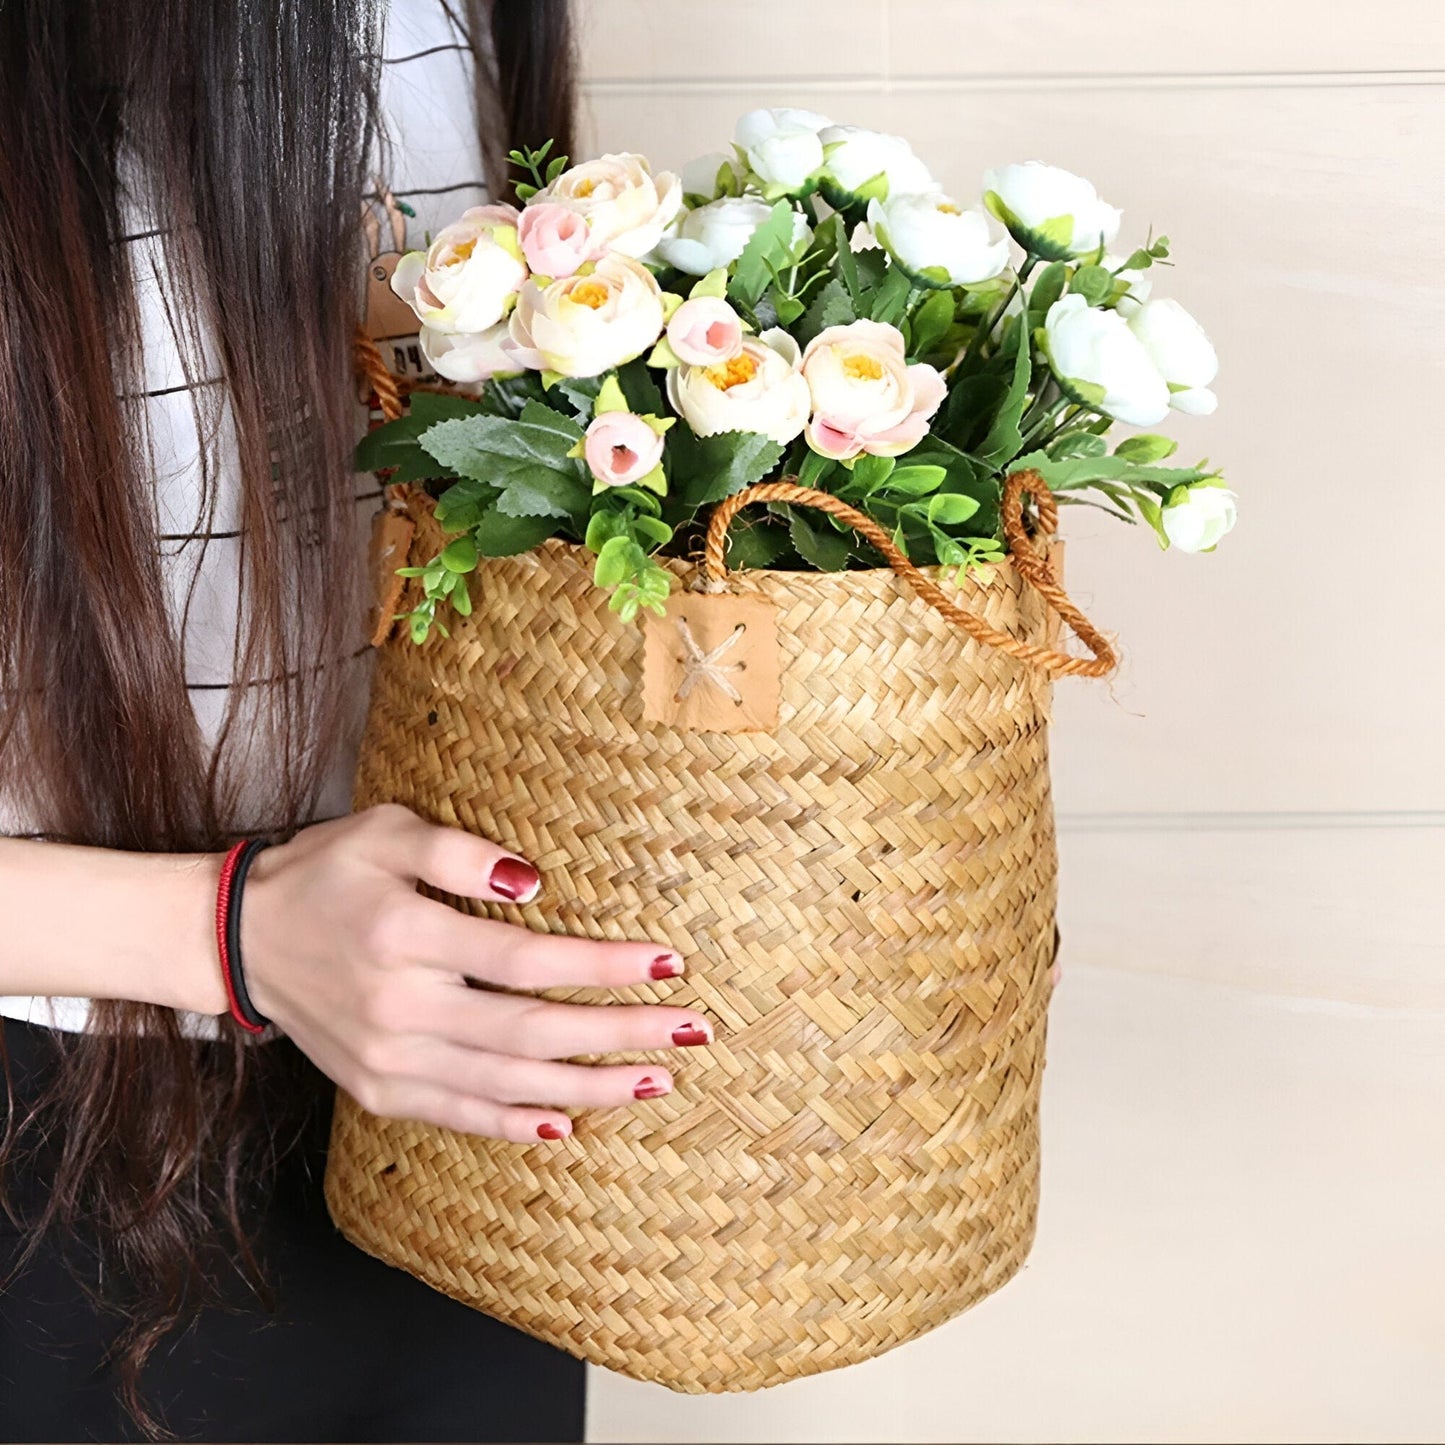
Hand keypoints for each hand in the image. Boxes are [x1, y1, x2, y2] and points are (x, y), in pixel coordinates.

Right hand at [240, 803, 705, 1142]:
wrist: (243, 941)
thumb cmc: (326, 873)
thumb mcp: (387, 831)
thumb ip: (462, 851)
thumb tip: (536, 884)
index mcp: (408, 935)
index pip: (528, 960)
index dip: (605, 966)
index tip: (670, 964)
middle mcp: (401, 1006)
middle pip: (533, 1032)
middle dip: (622, 1034)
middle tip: (692, 1030)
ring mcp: (389, 1058)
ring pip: (508, 1086)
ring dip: (590, 1088)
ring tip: (657, 1080)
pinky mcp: (378, 1089)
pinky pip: (460, 1116)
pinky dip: (517, 1127)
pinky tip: (571, 1125)